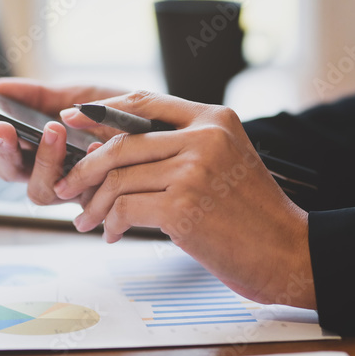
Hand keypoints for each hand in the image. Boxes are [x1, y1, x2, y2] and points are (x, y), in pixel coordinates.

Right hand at [0, 78, 124, 205]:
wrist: (172, 134)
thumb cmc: (121, 115)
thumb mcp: (78, 94)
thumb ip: (38, 95)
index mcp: (29, 144)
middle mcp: (41, 172)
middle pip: (4, 169)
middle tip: (1, 126)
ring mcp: (66, 189)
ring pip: (35, 190)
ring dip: (41, 159)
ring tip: (52, 129)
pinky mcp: (94, 202)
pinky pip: (78, 195)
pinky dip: (80, 170)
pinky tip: (85, 149)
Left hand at [54, 91, 314, 308]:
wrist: (288, 252)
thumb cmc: (252, 214)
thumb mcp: (223, 162)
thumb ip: (180, 147)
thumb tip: (114, 147)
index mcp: (214, 120)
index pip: (144, 103)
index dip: (101, 110)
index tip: (72, 118)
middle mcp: (204, 138)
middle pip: (121, 143)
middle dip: (85, 167)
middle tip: (66, 186)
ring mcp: (193, 171)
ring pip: (118, 179)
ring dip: (94, 204)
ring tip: (86, 221)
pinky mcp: (183, 206)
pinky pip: (125, 209)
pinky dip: (111, 223)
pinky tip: (113, 235)